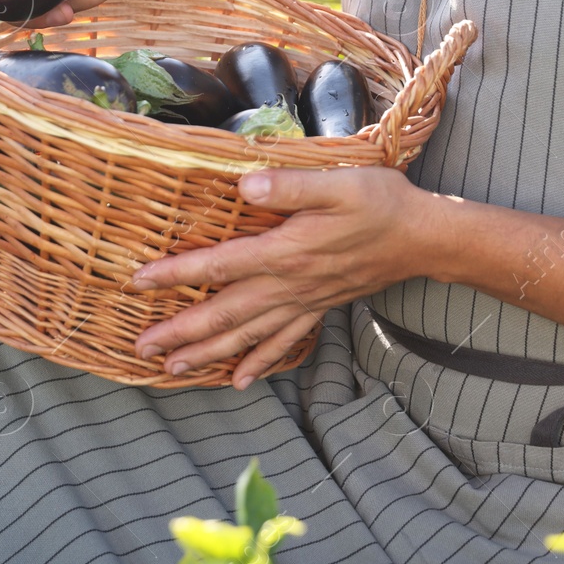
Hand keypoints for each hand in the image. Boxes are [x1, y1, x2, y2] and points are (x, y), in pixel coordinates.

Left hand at [130, 167, 434, 388]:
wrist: (424, 238)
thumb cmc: (381, 204)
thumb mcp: (338, 182)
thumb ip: (291, 185)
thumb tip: (245, 184)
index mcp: (285, 251)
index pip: (219, 265)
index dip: (177, 274)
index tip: (139, 282)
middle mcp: (289, 284)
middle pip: (224, 314)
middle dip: (181, 333)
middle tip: (142, 349)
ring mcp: (304, 302)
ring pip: (247, 336)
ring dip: (207, 354)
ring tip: (173, 369)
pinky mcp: (318, 308)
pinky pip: (282, 343)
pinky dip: (258, 363)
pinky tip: (239, 380)